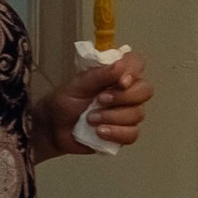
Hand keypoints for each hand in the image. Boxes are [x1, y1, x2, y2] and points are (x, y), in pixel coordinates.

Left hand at [33, 48, 152, 163]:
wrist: (52, 130)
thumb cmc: (63, 103)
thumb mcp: (77, 84)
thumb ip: (99, 74)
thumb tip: (121, 65)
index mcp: (115, 75)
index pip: (136, 64)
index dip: (134, 71)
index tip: (121, 82)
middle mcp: (125, 92)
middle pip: (145, 90)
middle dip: (124, 97)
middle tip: (100, 100)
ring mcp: (126, 114)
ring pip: (138, 114)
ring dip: (112, 117)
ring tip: (90, 119)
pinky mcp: (123, 133)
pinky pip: (132, 134)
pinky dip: (116, 133)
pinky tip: (99, 132)